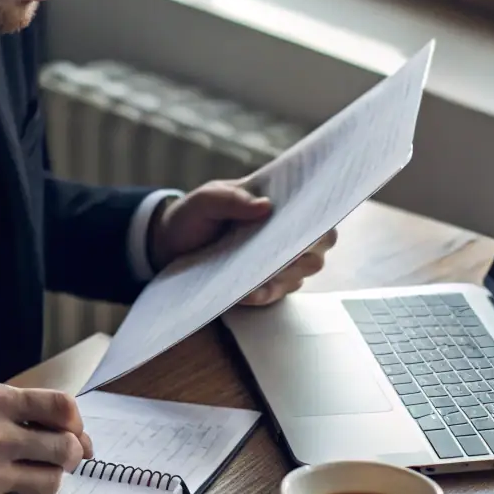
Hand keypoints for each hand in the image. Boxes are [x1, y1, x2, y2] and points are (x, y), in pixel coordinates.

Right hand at [0, 385, 93, 493]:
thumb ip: (21, 415)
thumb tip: (77, 437)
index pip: (63, 407)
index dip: (77, 424)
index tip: (75, 434)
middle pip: (65, 449)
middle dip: (68, 456)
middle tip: (56, 460)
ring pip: (51, 483)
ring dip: (43, 481)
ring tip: (20, 477)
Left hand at [147, 179, 337, 305]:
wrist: (171, 247)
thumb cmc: (193, 216)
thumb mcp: (205, 200)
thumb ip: (230, 199)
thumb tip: (265, 207)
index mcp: (280, 203)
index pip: (318, 207)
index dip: (322, 215)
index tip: (309, 221)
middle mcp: (287, 233)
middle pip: (320, 245)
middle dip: (305, 250)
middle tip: (281, 252)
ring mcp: (279, 262)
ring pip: (302, 271)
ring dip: (283, 273)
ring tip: (256, 274)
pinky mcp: (266, 286)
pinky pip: (276, 293)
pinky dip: (263, 293)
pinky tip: (246, 293)